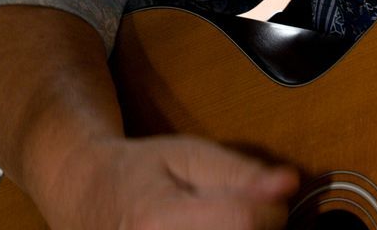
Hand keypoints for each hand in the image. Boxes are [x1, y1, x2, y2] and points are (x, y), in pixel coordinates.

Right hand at [44, 133, 298, 229]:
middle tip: (247, 214)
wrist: (87, 198)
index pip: (246, 221)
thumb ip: (240, 171)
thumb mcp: (188, 153)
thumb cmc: (139, 172)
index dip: (271, 207)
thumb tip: (290, 184)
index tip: (269, 195)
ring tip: (227, 224)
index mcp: (161, 220)